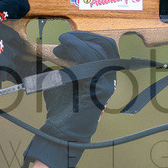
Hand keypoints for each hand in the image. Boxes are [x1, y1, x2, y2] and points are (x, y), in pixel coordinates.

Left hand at [21, 32, 117, 167]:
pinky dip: (74, 49)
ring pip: (96, 50)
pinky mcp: (96, 87)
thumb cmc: (64, 107)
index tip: (70, 38)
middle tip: (65, 38)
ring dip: (76, 42)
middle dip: (84, 36)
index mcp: (105, 76)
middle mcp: (109, 79)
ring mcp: (105, 83)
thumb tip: (59, 47)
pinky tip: (60, 51)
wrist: (62, 131)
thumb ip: (69, 64)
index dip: (91, 37)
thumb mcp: (67, 79)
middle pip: (106, 45)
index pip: (108, 48)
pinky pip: (87, 59)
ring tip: (60, 45)